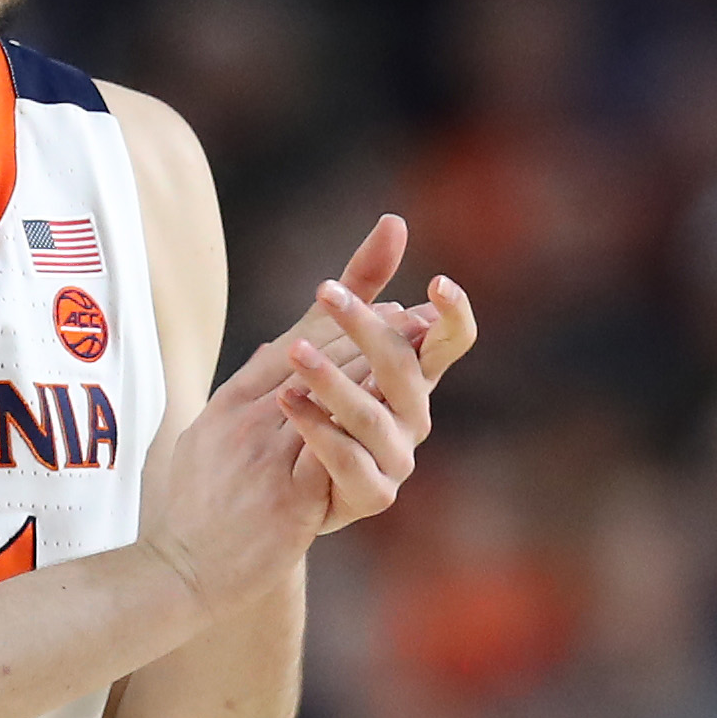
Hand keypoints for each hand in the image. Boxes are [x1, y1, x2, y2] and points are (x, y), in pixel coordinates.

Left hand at [272, 218, 476, 532]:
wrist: (262, 492)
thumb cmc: (307, 403)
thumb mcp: (325, 337)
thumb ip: (363, 284)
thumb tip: (394, 221)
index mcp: (410, 377)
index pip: (449, 341)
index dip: (454, 315)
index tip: (438, 282)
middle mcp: (412, 417)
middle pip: (403, 368)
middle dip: (365, 328)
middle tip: (325, 292)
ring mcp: (395, 459)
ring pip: (373, 416)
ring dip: (334, 380)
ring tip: (295, 352)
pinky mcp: (369, 495)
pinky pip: (349, 462)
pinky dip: (318, 430)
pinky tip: (287, 402)